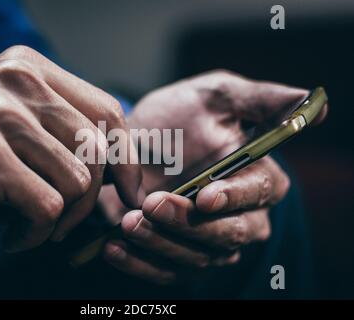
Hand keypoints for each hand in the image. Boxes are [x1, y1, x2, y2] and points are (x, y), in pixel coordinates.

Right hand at [0, 45, 141, 251]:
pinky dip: (34, 235)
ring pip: (78, 183)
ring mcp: (1, 116)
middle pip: (98, 150)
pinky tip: (8, 234)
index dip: (127, 157)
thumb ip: (61, 130)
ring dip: (60, 219)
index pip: (108, 111)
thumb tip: (121, 165)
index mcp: (29, 68)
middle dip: (91, 200)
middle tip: (62, 220)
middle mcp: (18, 81)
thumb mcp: (10, 123)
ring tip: (25, 223)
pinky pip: (47, 209)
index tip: (129, 191)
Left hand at [101, 70, 326, 283]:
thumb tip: (311, 101)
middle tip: (151, 204)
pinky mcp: (176, 256)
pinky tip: (114, 248)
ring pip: (196, 258)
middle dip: (190, 224)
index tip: (207, 196)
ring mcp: (207, 241)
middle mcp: (238, 215)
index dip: (237, 197)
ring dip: (160, 243)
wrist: (135, 142)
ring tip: (127, 222)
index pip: (260, 192)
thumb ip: (259, 99)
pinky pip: (164, 272)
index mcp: (256, 177)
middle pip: (230, 235)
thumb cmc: (178, 116)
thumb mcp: (214, 96)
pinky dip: (139, 264)